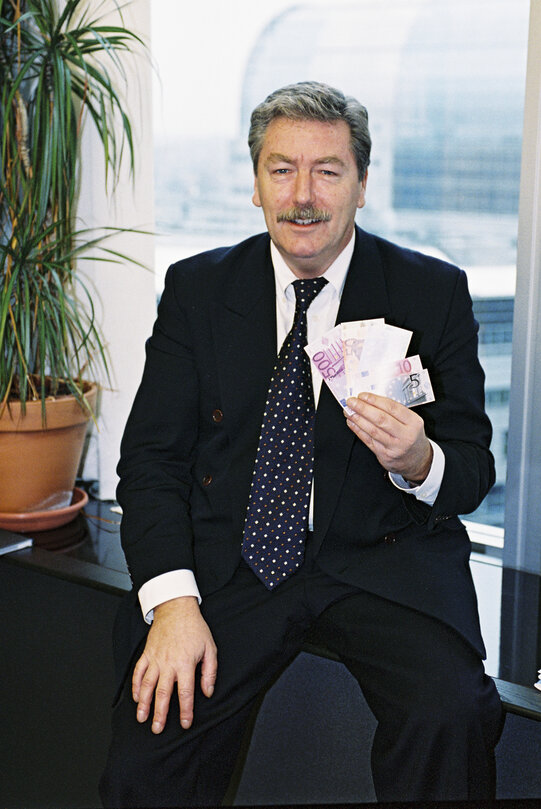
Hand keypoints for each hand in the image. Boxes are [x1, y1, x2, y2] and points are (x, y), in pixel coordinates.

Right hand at [132, 596, 216, 733]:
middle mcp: (168, 663)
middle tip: (158, 729)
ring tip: (142, 718)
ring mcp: (155, 659)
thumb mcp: (210, 648)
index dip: (186, 710)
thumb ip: (209, 672)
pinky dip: (135, 686)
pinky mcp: (147, 653)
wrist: (176, 608)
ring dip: (143, 703)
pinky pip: (138, 672)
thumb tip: (208, 692)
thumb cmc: (195, 628)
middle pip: (163, 693)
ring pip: (147, 685)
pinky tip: (135, 697)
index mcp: (185, 663)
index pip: (185, 692)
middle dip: (160, 713)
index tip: (185, 724)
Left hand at [345, 392, 432, 482]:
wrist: (417, 460)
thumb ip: (394, 411)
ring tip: (349, 411)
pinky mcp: (385, 456)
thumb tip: (370, 400)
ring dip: (358, 419)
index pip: (392, 408)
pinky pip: (368, 441)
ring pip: (373, 431)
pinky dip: (358, 430)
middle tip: (351, 402)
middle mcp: (405, 435)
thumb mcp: (411, 422)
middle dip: (363, 409)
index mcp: (413, 422)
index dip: (375, 400)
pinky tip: (352, 423)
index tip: (363, 395)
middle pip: (381, 419)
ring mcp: (395, 447)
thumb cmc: (410, 436)